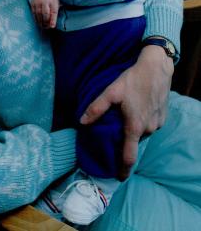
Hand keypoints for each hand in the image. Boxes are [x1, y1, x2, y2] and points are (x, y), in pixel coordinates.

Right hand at [31, 0, 59, 28]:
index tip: (52, 27)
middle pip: (45, 13)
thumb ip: (54, 14)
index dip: (53, 20)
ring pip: (39, 14)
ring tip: (43, 26)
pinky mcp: (33, 3)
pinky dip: (36, 19)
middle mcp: (45, 0)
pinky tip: (39, 22)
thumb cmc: (52, 1)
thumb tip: (52, 25)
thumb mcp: (56, 5)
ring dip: (41, 22)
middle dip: (46, 22)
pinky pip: (34, 13)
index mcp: (53, 1)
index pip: (54, 12)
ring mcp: (38, 1)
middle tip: (47, 27)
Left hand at [80, 45, 173, 179]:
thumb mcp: (111, 92)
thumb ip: (97, 108)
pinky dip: (142, 122)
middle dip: (125, 141)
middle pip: (134, 142)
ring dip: (134, 129)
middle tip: (115, 132)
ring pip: (142, 132)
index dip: (123, 169)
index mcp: (134, 127)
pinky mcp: (163, 116)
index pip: (129, 157)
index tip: (119, 177)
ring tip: (125, 118)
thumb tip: (82, 122)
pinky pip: (150, 125)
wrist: (156, 67)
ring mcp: (157, 124)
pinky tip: (137, 109)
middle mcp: (148, 129)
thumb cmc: (133, 79)